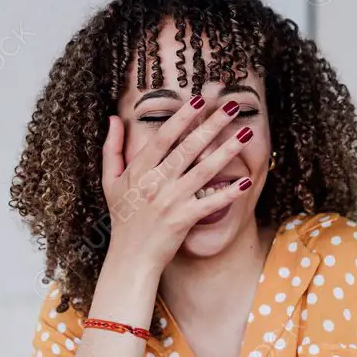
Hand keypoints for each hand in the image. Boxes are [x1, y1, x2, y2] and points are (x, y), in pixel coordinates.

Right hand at [101, 97, 252, 271]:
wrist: (130, 258)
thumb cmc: (122, 218)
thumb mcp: (109, 181)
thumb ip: (112, 148)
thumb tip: (114, 118)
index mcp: (139, 170)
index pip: (163, 137)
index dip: (181, 117)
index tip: (199, 99)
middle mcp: (156, 182)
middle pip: (188, 148)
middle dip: (211, 125)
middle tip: (232, 106)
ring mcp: (170, 201)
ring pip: (203, 171)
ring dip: (226, 151)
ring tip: (245, 135)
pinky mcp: (183, 220)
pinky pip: (210, 203)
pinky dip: (229, 193)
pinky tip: (247, 180)